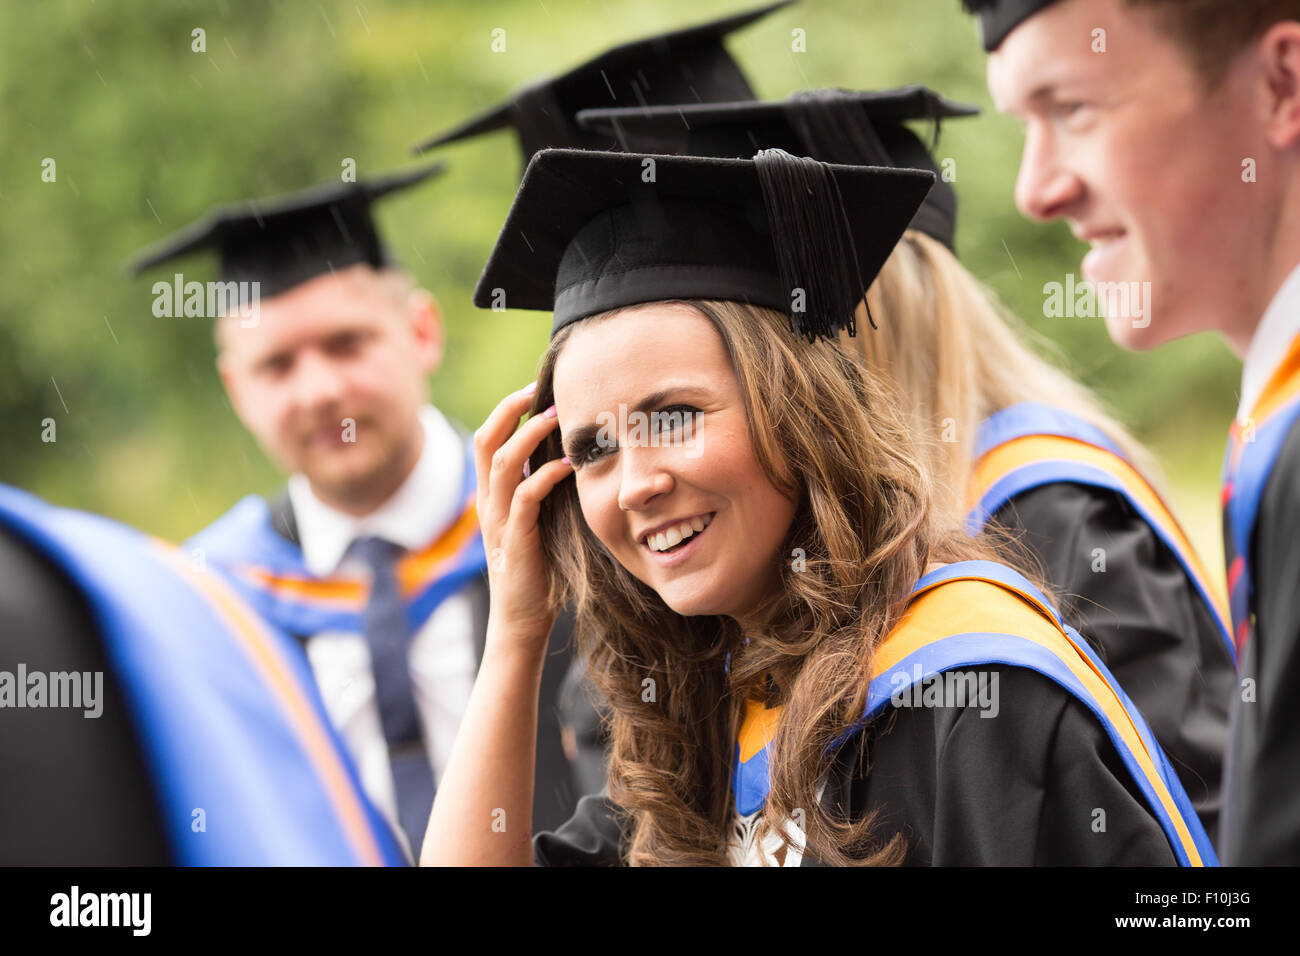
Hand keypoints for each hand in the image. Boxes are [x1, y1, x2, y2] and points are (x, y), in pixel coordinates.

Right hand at [473, 382, 573, 652]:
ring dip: (529, 435)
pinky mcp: (516, 540)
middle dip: (510, 410)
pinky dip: (545, 476)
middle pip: (486, 441)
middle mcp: (489, 503)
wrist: (523, 623)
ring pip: (502, 463)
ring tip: (557, 415)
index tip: (536, 389)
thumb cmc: (539, 573)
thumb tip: (578, 460)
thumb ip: (547, 495)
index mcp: (492, 497)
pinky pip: (524, 498)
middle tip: (540, 389)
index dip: (507, 410)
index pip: (488, 440)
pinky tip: (569, 466)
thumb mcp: (541, 523)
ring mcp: (499, 521)